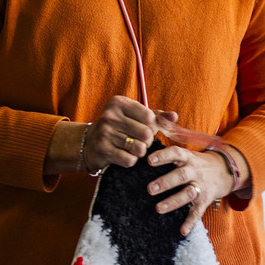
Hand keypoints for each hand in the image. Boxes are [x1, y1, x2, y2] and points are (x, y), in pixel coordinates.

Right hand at [43, 97, 162, 176]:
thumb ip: (156, 116)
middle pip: (146, 134)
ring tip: (132, 149)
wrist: (90, 143)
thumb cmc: (119, 128)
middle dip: (147, 142)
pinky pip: (129, 160)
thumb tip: (174, 117)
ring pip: (139, 148)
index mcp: (119, 103)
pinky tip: (123, 156)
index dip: (152, 127)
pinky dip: (131, 161)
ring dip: (140, 153)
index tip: (145, 130)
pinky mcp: (103, 150)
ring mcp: (105, 133)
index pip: (149, 117)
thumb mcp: (135, 117)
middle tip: (140, 142)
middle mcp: (110, 115)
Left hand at [146, 143, 234, 236]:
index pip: (176, 153)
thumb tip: (143, 155)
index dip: (163, 156)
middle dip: (166, 182)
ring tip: (158, 208)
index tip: (149, 160)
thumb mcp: (187, 155)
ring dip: (173, 201)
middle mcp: (195, 171)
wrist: (225, 170)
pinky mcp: (205, 200)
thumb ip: (171, 156)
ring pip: (188, 194)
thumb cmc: (197, 163)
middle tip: (150, 189)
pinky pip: (198, 211)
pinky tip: (182, 231)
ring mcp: (201, 186)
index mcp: (188, 158)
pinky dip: (190, 222)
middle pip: (181, 176)